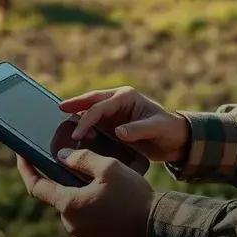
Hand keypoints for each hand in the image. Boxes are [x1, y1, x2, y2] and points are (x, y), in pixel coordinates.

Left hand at [16, 150, 155, 236]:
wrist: (156, 224)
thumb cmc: (132, 194)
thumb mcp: (107, 167)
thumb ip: (82, 158)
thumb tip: (62, 156)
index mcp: (69, 204)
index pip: (36, 186)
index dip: (26, 169)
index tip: (21, 154)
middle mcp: (71, 223)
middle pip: (58, 194)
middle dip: (63, 178)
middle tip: (75, 160)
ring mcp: (83, 234)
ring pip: (74, 205)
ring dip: (80, 191)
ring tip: (99, 176)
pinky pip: (87, 217)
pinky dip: (91, 203)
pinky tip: (108, 194)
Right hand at [61, 86, 189, 162]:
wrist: (176, 140)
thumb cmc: (169, 130)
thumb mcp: (157, 129)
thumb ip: (138, 130)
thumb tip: (118, 132)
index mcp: (126, 97)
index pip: (100, 106)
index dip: (86, 119)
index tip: (78, 135)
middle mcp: (117, 102)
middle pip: (91, 101)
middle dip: (75, 105)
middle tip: (59, 109)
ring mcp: (114, 113)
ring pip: (90, 112)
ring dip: (78, 119)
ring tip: (65, 131)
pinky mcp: (113, 124)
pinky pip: (94, 124)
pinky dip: (85, 129)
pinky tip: (75, 137)